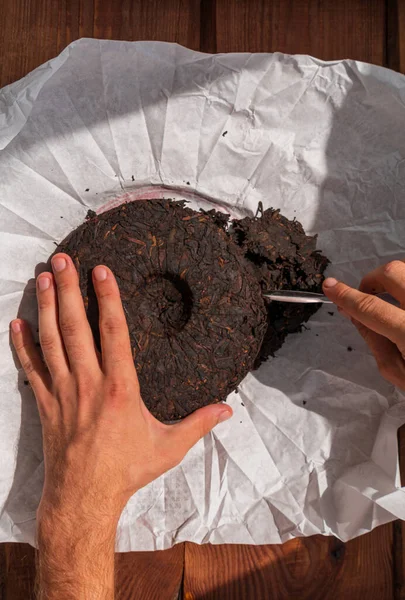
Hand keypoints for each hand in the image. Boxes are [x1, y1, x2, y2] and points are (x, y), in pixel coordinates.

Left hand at [10, 253, 232, 524]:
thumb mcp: (170, 447)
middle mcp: (88, 383)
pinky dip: (22, 345)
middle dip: (68, 289)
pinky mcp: (45, 404)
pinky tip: (16, 323)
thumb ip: (199, 424)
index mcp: (120, 387)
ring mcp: (62, 391)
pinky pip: (30, 368)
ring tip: (43, 277)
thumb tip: (229, 411)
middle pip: (76, 327)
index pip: (113, 332)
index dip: (107, 298)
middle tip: (63, 259)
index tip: (101, 271)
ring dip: (45, 307)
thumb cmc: (127, 470)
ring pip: (51, 340)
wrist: (84, 498)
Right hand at [323, 260, 404, 388]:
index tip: (329, 287)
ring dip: (395, 284)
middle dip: (372, 279)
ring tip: (391, 304)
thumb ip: (374, 340)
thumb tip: (353, 314)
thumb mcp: (398, 373)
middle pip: (393, 273)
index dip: (345, 296)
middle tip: (365, 295)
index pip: (370, 307)